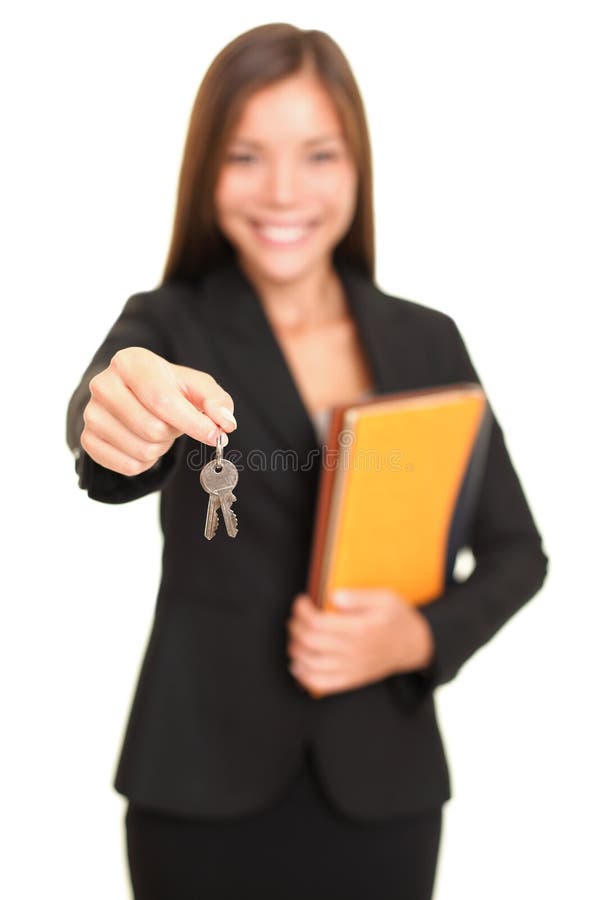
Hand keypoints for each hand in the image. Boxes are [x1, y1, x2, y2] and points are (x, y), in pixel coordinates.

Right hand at [80, 346, 236, 475]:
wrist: (134, 395)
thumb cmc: (169, 388)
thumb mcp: (197, 386)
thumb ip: (217, 401)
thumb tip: (226, 423)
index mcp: (130, 362)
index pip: (162, 400)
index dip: (191, 422)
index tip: (214, 435)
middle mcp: (103, 384)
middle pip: (152, 429)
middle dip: (172, 432)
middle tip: (172, 422)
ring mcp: (91, 413)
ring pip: (141, 450)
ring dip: (160, 448)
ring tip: (157, 429)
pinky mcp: (88, 440)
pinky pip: (128, 466)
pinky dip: (145, 462)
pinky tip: (143, 442)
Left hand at [286, 588, 434, 696]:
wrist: (414, 646)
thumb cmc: (398, 620)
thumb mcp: (385, 598)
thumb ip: (358, 597)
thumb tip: (333, 597)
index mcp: (360, 630)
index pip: (319, 623)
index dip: (303, 611)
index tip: (302, 601)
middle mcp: (353, 651)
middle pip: (310, 642)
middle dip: (296, 627)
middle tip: (296, 617)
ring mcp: (351, 668)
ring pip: (311, 664)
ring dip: (295, 649)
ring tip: (296, 635)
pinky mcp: (350, 680)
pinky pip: (321, 684)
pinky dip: (303, 676)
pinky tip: (298, 664)